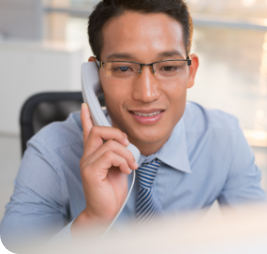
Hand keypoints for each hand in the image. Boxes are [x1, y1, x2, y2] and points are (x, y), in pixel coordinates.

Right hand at [71, 103, 137, 236]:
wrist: (106, 210)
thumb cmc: (112, 189)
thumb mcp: (118, 166)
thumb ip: (117, 153)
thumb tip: (125, 142)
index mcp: (93, 153)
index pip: (87, 131)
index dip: (86, 118)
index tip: (86, 106)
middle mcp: (87, 156)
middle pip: (97, 130)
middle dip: (116, 132)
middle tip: (127, 143)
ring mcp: (87, 163)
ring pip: (110, 144)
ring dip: (126, 153)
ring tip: (131, 165)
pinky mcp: (91, 171)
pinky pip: (110, 156)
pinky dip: (123, 161)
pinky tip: (126, 170)